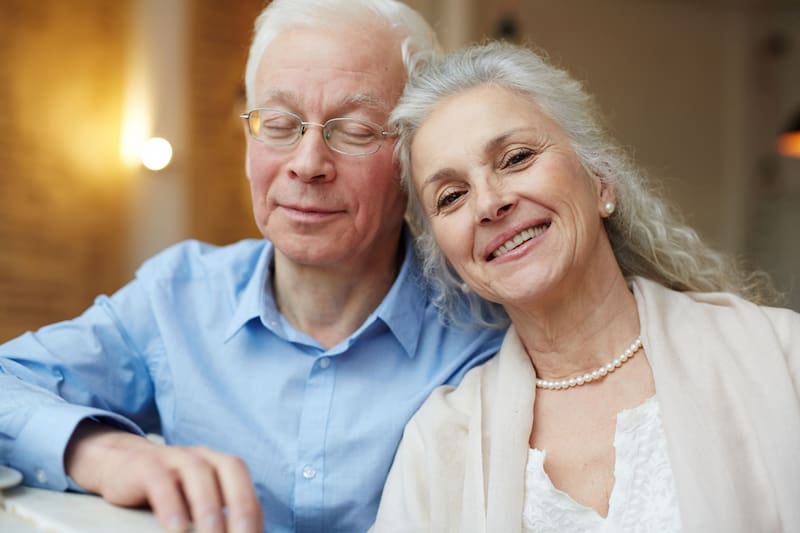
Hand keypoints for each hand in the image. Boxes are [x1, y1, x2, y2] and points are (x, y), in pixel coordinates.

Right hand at [65, 421, 262, 532]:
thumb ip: (219, 518)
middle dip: (242, 506)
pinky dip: (171, 507)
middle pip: (231, 469)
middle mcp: (203, 456)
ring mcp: (174, 456)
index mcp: (222, 466)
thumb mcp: (197, 501)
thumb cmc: (170, 491)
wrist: (121, 465)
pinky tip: (176, 530)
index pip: (247, 489)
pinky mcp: (145, 465)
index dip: (254, 518)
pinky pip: (160, 482)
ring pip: (198, 473)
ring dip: (208, 509)